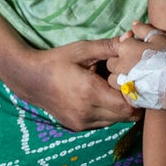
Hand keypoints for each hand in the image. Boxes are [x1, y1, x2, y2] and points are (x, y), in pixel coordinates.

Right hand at [10, 38, 140, 130]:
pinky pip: (104, 122)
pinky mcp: (78, 126)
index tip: (135, 79)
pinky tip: (102, 95)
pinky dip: (109, 111)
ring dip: (120, 107)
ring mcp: (82, 123)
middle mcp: (87, 113)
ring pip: (116, 120)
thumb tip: (130, 39)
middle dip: (131, 100)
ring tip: (115, 88)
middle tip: (130, 82)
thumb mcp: (82, 50)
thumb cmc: (57, 61)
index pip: (127, 105)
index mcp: (90, 93)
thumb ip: (108, 46)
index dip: (136, 93)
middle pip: (125, 116)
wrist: (30, 79)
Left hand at [105, 20, 165, 89]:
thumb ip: (143, 29)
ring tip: (136, 77)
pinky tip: (140, 88)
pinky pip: (122, 93)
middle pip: (112, 63)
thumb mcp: (158, 37)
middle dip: (120, 64)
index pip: (117, 46)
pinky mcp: (128, 96)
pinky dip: (128, 91)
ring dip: (121, 78)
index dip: (127, 49)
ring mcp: (123, 82)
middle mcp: (120, 65)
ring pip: (113, 79)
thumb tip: (134, 24)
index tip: (137, 53)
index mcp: (125, 48)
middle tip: (136, 65)